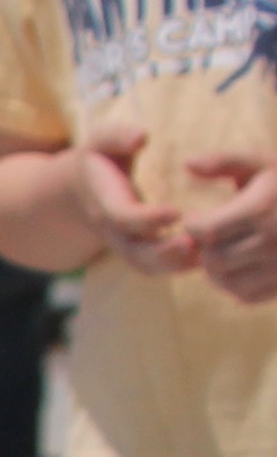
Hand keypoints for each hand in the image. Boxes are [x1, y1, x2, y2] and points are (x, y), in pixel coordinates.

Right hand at [76, 108, 195, 273]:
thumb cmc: (98, 161)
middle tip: (193, 245)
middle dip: (162, 252)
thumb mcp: (102, 142)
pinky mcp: (136, 250)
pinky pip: (154, 266)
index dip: (147, 219)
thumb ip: (118, 137)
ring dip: (174, 265)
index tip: (175, 213)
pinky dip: (177, 267)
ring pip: (144, 264)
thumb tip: (141, 138)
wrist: (76, 194)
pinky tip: (204, 259)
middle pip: (133, 251)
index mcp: (105, 202)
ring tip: (205, 258)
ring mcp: (123, 244)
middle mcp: (112, 229)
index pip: (123, 216)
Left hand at [178, 151, 276, 304]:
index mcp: (262, 209)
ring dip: (216, 268)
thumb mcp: (261, 165)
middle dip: (204, 248)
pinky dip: (235, 283)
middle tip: (210, 236)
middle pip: (214, 259)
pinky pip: (245, 295)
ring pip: (226, 281)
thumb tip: (188, 163)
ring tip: (222, 249)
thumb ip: (225, 161)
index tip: (200, 217)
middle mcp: (273, 240)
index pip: (205, 231)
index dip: (195, 226)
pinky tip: (240, 264)